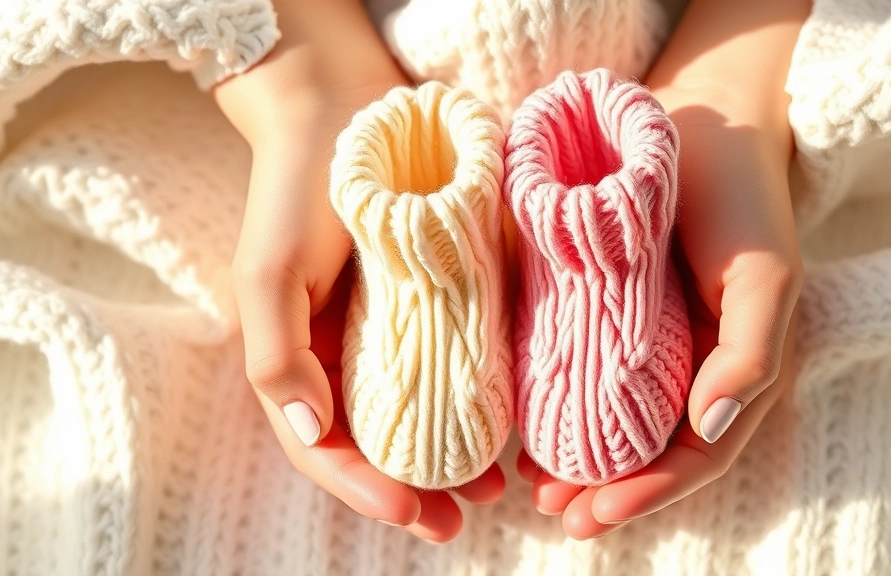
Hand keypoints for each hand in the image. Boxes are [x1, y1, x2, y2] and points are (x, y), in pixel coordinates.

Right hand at [214, 0, 502, 541]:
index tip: (420, 512)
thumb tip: (309, 429)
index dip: (368, 489)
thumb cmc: (296, 189)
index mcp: (299, 360)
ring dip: (454, 453)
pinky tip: (508, 416)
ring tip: (497, 484)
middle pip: (378, 442)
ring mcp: (390, 330)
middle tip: (465, 518)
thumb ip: (276, 354)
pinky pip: (451, 360)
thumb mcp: (269, 271)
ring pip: (420, 412)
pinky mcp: (431, 298)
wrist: (340, 107)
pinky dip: (475, 395)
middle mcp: (344, 355)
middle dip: (418, 489)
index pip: (327, 447)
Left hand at [516, 0, 807, 538]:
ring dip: (576, 458)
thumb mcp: (764, 274)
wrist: (703, 119)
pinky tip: (523, 418)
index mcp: (734, 370)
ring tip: (531, 484)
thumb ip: (751, 354)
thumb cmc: (743, 197)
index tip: (595, 512)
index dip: (650, 493)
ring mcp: (648, 340)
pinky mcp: (606, 307)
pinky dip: (557, 400)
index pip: (696, 454)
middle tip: (554, 511)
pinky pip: (583, 366)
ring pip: (612, 419)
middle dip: (604, 490)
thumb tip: (707, 431)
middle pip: (649, 450)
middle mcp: (691, 366)